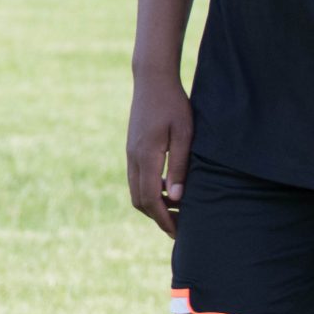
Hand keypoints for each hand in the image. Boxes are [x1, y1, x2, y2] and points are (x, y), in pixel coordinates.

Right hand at [126, 77, 192, 237]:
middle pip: (139, 200)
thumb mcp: (183, 134)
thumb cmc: (173, 104)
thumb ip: (179, 166)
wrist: (152, 80)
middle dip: (158, 217)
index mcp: (145, 156)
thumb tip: (177, 198)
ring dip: (154, 205)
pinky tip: (169, 188)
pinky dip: (150, 191)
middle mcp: (133, 157)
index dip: (164, 220)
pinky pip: (137, 178)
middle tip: (180, 227)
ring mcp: (130, 152)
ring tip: (178, 210)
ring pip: (136, 190)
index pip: (151, 199)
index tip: (179, 234)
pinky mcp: (132, 148)